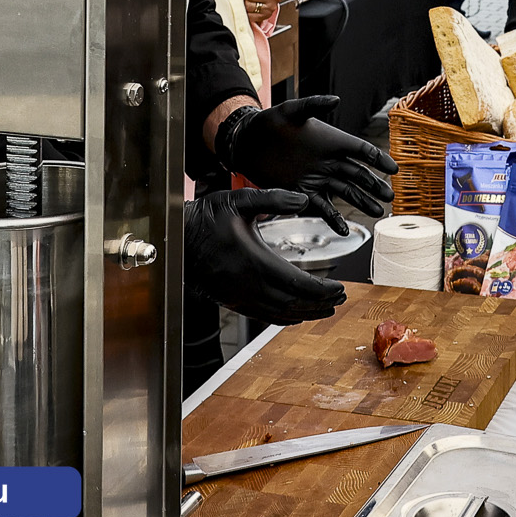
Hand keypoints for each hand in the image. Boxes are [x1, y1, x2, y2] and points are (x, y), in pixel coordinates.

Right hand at [184, 188, 346, 323]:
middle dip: (321, 303)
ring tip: (326, 309)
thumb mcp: (240, 200)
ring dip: (306, 313)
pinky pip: (264, 316)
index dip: (323, 290)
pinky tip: (296, 315)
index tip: (340, 288)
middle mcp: (249, 285)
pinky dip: (285, 318)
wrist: (175, 240)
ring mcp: (240, 296)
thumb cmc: (206, 219)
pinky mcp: (232, 301)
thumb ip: (274, 198)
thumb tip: (303, 198)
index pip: (298, 284)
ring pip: (280, 313)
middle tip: (340, 299)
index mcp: (255, 261)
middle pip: (294, 303)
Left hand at [214, 96, 398, 220]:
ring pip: (345, 193)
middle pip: (358, 175)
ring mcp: (317, 179)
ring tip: (378, 213)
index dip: (378, 159)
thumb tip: (335, 99)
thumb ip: (313, 104)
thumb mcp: (291, 111)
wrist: (246, 142)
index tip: (393, 169)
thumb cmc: (269, 122)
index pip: (361, 151)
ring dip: (362, 203)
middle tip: (390, 197)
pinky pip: (322, 208)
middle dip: (375, 186)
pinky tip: (344, 230)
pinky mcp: (301, 193)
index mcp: (331, 141)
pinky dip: (334, 219)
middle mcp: (328, 162)